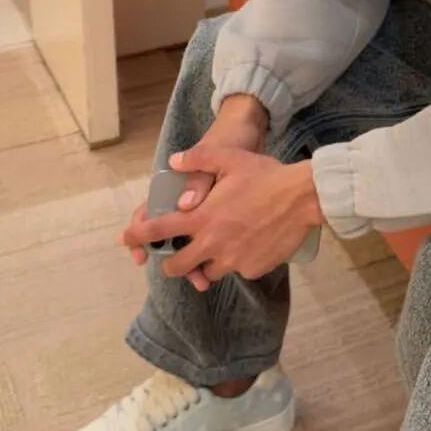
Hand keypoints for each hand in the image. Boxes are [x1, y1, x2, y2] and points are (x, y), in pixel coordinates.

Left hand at [122, 96, 268, 288]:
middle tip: (177, 256)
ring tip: (222, 246)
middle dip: (172, 263)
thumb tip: (173, 162)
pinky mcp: (252, 269)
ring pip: (208, 272)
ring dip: (208, 263)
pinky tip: (250, 244)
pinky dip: (238, 261)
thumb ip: (197, 159)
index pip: (159, 231)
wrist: (304, 198)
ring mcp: (233, 260)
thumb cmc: (266, 176)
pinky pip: (237, 270)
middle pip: (177, 267)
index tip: (126, 240)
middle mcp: (213, 244)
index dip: (137, 237)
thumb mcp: (230, 158)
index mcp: (202, 218)